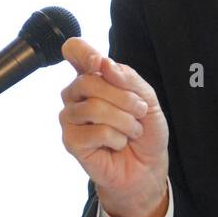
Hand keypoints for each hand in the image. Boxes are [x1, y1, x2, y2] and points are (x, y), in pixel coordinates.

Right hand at [59, 37, 169, 216]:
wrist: (146, 166)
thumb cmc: (145, 130)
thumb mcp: (147, 99)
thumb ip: (128, 78)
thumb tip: (103, 63)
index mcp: (93, 75)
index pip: (75, 50)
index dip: (82, 52)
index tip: (97, 61)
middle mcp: (76, 93)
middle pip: (89, 80)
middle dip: (124, 97)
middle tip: (139, 111)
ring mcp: (70, 116)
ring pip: (94, 106)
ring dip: (125, 120)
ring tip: (132, 130)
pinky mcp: (70, 140)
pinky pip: (97, 131)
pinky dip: (118, 138)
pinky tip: (118, 143)